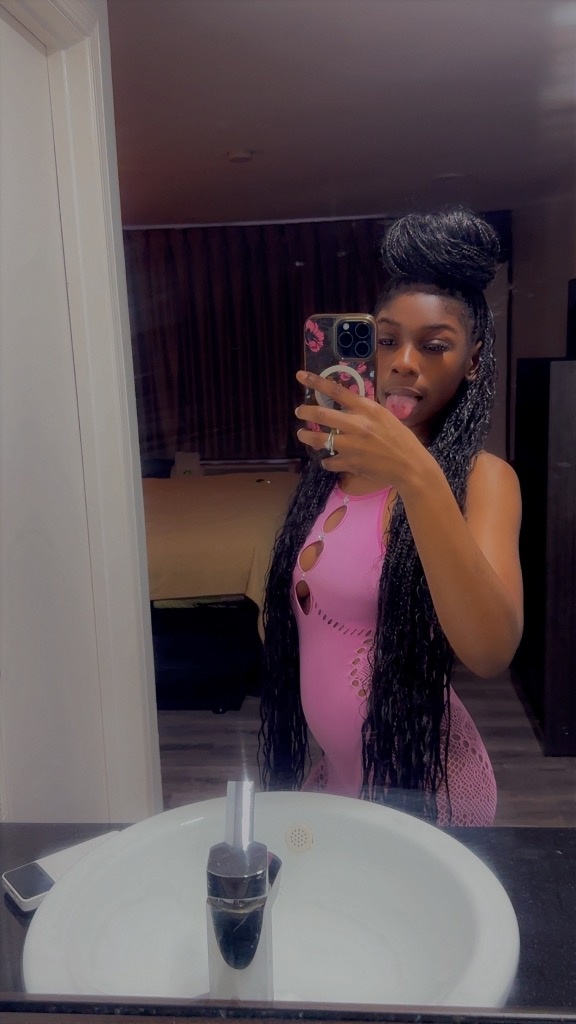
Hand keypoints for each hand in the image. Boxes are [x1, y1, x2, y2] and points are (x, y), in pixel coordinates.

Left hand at [295, 370, 427, 488]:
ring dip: (306, 436)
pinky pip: (329, 461)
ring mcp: (352, 445)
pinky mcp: (350, 463)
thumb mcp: (385, 417)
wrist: (410, 466)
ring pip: (319, 439)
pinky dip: (326, 460)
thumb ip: (365, 411)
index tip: (300, 376)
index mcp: (367, 409)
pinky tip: (328, 459)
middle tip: (299, 411)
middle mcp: (357, 424)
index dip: (316, 382)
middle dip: (305, 412)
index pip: (337, 391)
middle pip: (321, 414)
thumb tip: (347, 406)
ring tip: (302, 434)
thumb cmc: (401, 439)